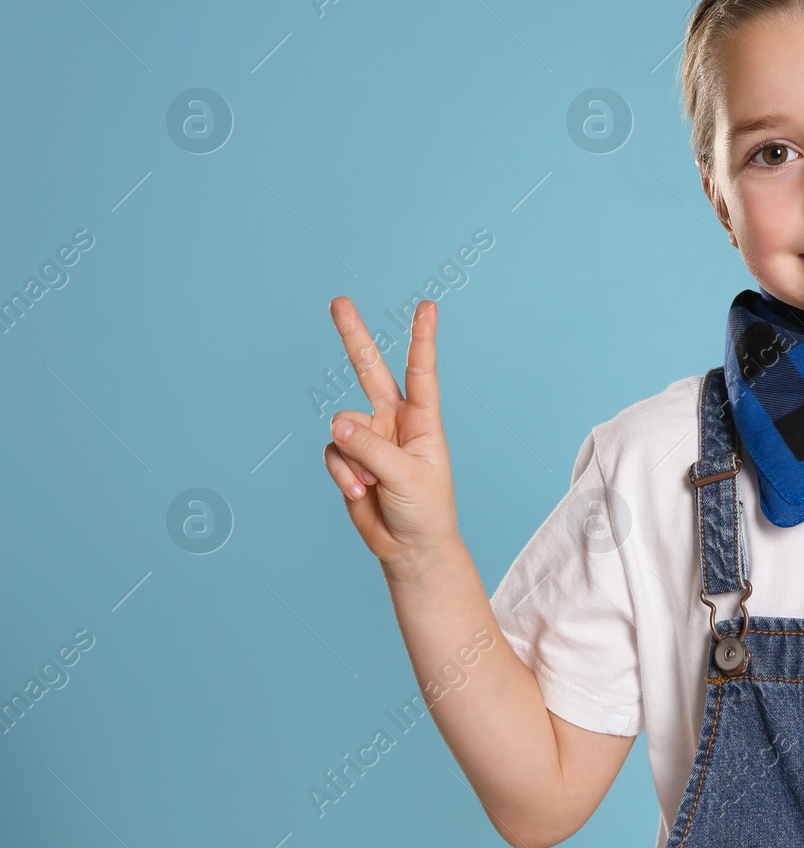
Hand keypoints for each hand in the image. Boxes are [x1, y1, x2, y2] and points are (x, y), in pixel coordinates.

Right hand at [323, 297, 458, 564]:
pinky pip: (333, 453)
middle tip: (339, 301)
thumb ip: (372, 448)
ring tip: (373, 484)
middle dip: (353, 336)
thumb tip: (337, 423)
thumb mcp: (407, 476)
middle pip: (370, 371)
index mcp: (422, 419)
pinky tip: (359, 492)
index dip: (422, 339)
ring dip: (355, 459)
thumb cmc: (425, 508)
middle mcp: (394, 421)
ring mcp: (369, 438)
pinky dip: (343, 474)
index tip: (427, 307)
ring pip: (343, 427)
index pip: (422, 372)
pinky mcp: (348, 459)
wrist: (409, 546)